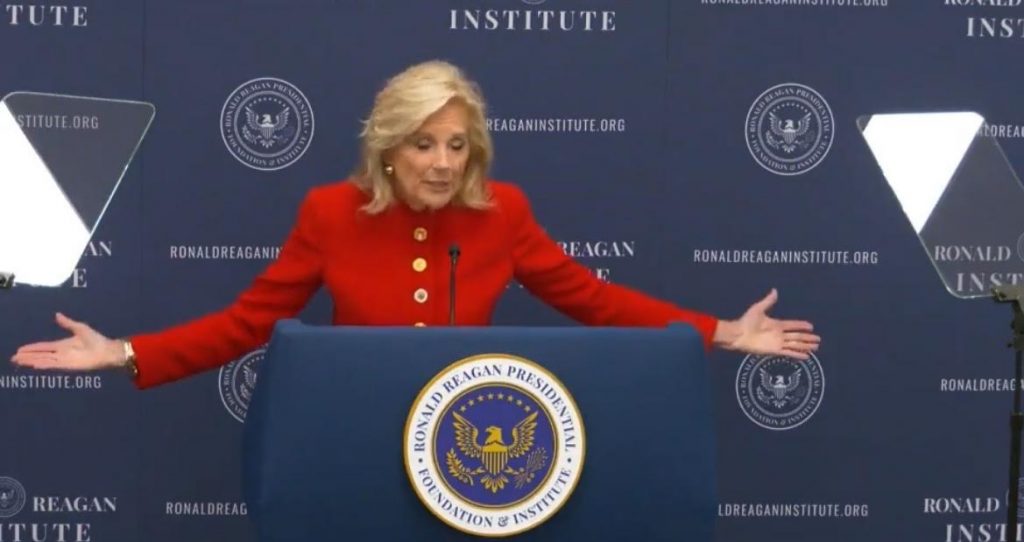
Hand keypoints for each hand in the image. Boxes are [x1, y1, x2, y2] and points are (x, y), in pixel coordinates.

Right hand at [10, 313, 124, 370]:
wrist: (107, 350)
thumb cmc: (96, 339)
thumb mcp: (80, 328)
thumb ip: (67, 323)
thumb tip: (56, 314)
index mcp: (63, 345)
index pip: (43, 347)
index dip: (32, 348)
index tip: (20, 350)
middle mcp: (61, 353)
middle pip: (40, 355)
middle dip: (27, 356)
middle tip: (13, 358)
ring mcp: (64, 360)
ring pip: (43, 360)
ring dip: (31, 361)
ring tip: (18, 362)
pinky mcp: (69, 366)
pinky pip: (53, 365)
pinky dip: (44, 365)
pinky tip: (34, 365)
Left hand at [713, 289, 819, 359]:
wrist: (738, 334)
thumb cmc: (746, 321)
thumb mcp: (758, 309)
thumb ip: (768, 301)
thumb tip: (775, 290)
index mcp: (776, 324)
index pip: (793, 325)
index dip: (801, 325)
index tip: (811, 326)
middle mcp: (779, 334)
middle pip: (797, 336)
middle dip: (807, 338)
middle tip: (818, 339)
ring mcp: (777, 343)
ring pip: (795, 345)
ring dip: (805, 346)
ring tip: (816, 348)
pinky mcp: (775, 350)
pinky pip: (789, 352)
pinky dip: (798, 354)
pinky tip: (806, 356)